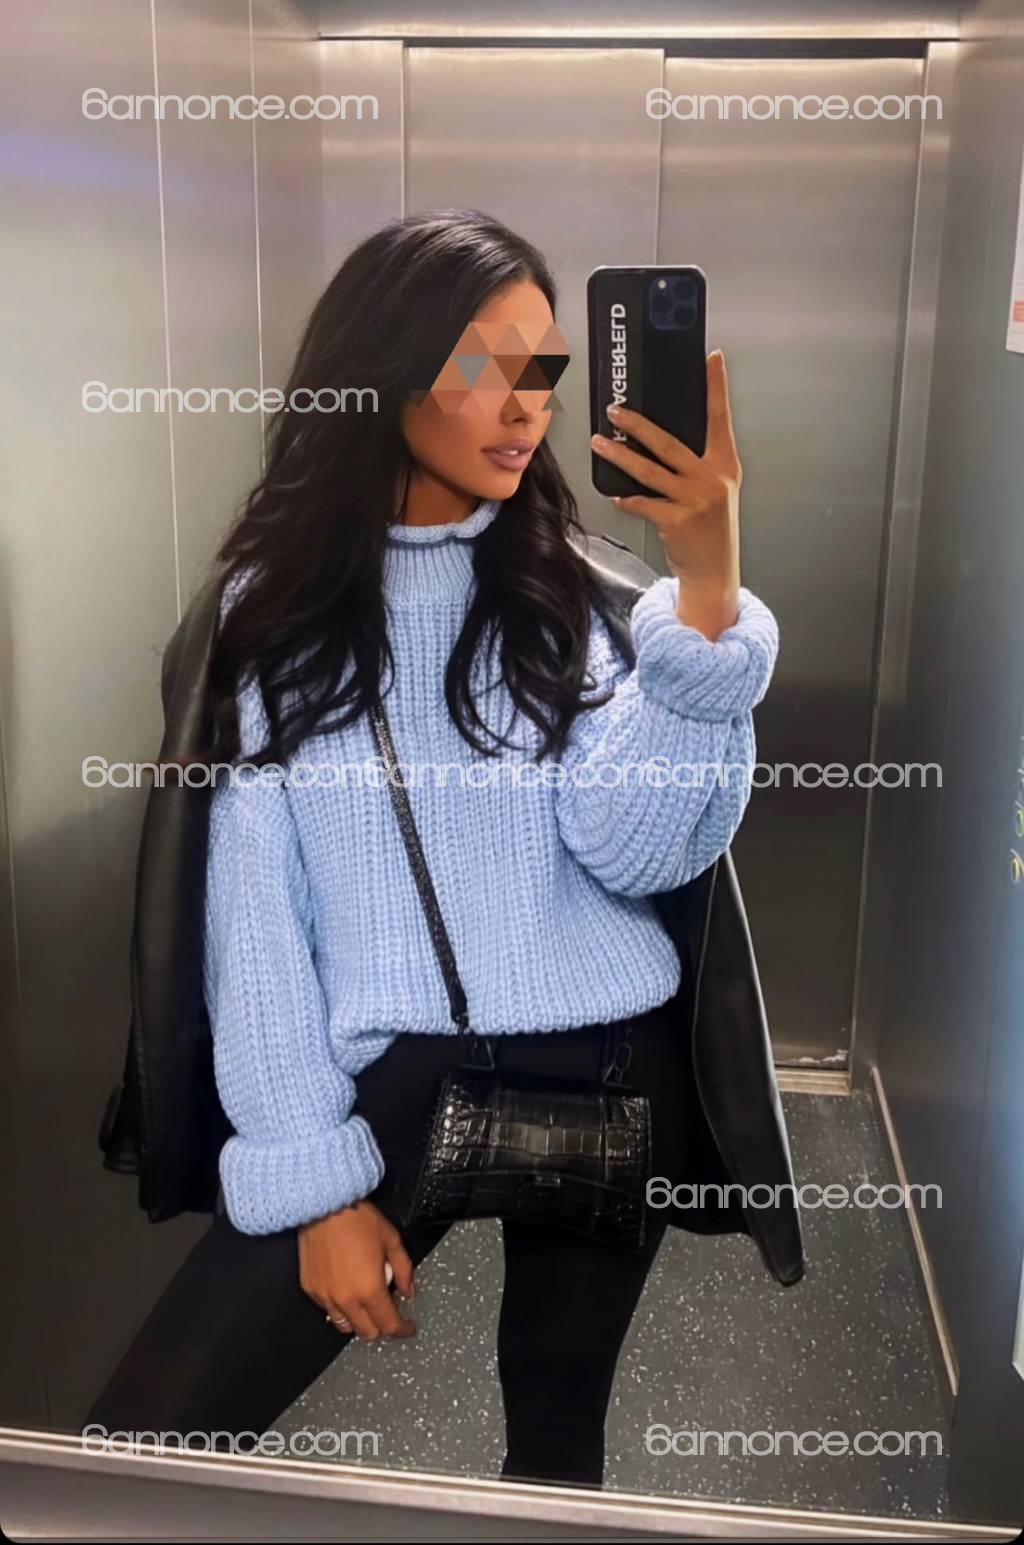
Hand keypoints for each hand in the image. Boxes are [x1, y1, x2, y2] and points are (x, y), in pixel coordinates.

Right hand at [298, 1198, 416, 1340]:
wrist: (325, 1205)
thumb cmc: (357, 1218)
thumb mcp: (392, 1241)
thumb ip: (404, 1270)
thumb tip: (408, 1290)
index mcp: (370, 1290)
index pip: (389, 1325)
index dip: (403, 1330)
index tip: (407, 1327)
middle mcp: (346, 1299)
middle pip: (368, 1333)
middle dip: (382, 1326)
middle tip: (389, 1309)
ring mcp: (325, 1296)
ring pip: (345, 1326)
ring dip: (360, 1321)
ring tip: (367, 1302)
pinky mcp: (311, 1289)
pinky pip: (328, 1310)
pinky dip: (340, 1307)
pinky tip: (347, 1291)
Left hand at [591, 349, 741, 640]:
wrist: (715, 572)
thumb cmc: (710, 529)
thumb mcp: (716, 490)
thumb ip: (698, 464)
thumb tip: (660, 438)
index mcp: (725, 465)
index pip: (720, 418)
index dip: (716, 387)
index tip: (712, 358)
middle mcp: (712, 479)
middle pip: (669, 442)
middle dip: (638, 424)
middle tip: (615, 409)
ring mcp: (695, 500)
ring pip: (648, 471)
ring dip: (619, 456)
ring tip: (598, 443)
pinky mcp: (677, 521)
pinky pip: (643, 503)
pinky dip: (627, 498)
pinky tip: (616, 494)